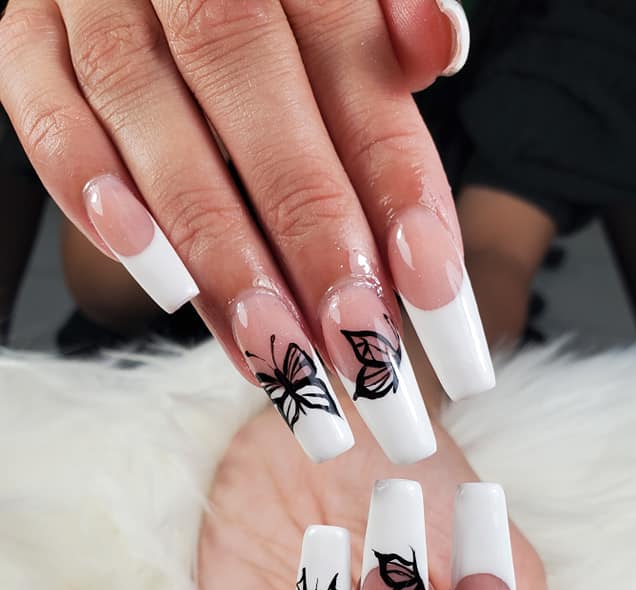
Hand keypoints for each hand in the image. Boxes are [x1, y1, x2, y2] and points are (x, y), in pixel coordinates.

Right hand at [0, 0, 492, 464]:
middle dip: (316, 248)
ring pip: (159, 136)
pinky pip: (45, 114)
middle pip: (263, 118)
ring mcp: (101, 4)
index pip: (359, 82)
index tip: (436, 295)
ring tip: (278, 354)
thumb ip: (382, 21)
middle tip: (363, 355)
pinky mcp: (28, 36)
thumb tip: (440, 45)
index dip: (401, 192)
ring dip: (220, 257)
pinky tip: (156, 280)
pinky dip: (92, 196)